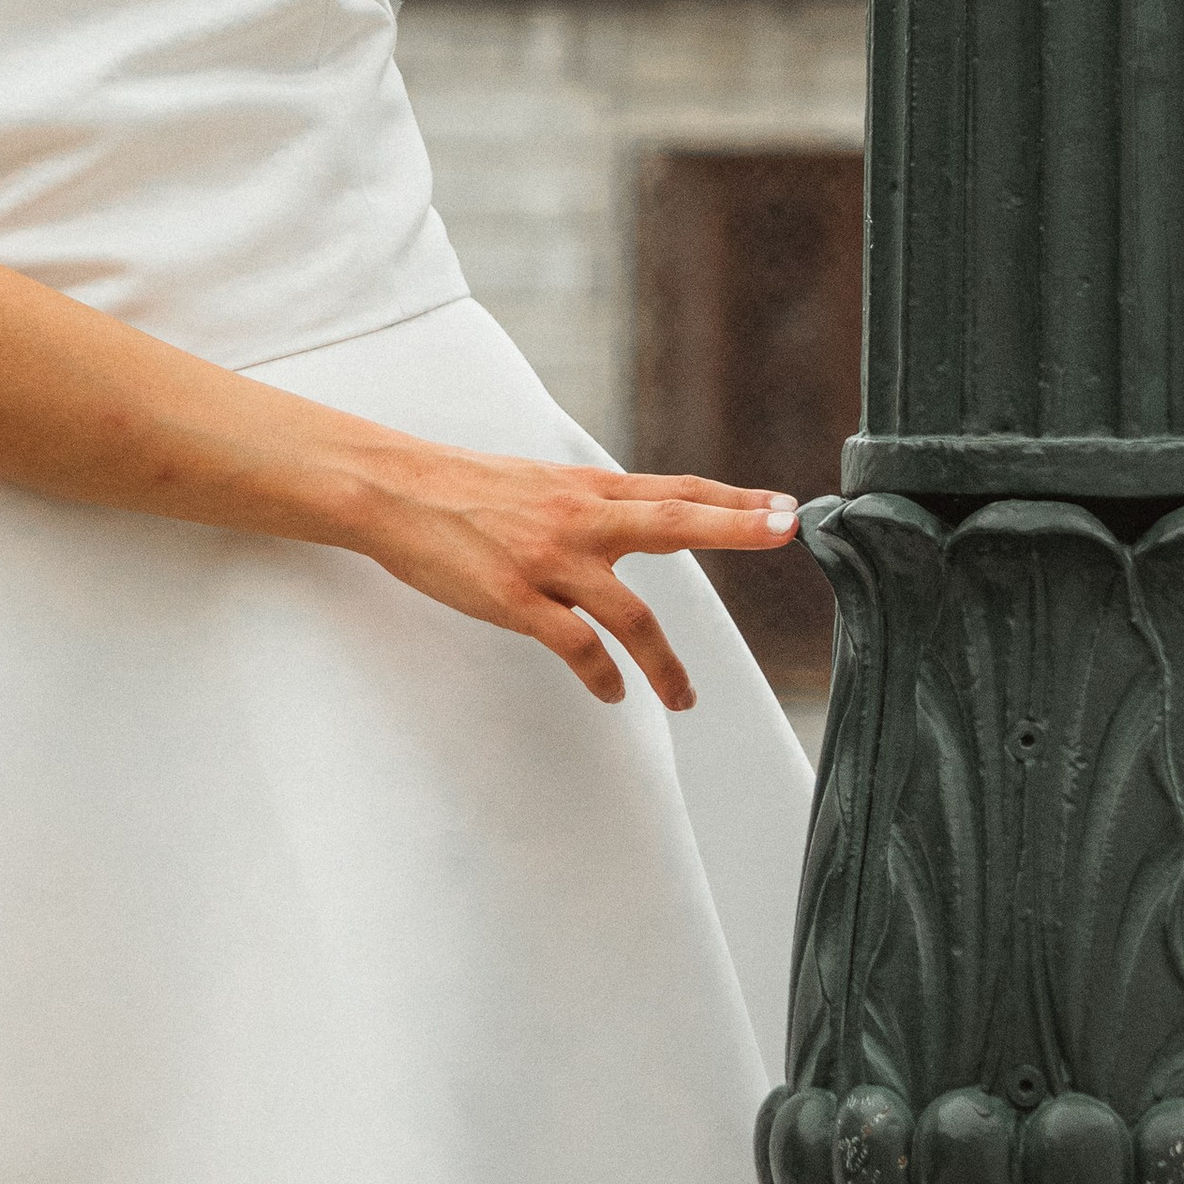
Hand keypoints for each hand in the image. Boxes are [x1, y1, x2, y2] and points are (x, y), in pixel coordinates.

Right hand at [360, 455, 799, 709]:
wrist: (395, 491)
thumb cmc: (466, 490)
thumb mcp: (541, 483)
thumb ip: (592, 505)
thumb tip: (637, 520)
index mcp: (588, 488)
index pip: (676, 490)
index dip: (733, 500)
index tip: (784, 507)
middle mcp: (578, 516)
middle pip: (673, 520)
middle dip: (735, 527)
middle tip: (788, 530)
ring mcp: (548, 557)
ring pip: (630, 612)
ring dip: (665, 663)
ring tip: (685, 700)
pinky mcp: (515, 596)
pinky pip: (575, 646)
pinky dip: (602, 675)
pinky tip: (612, 692)